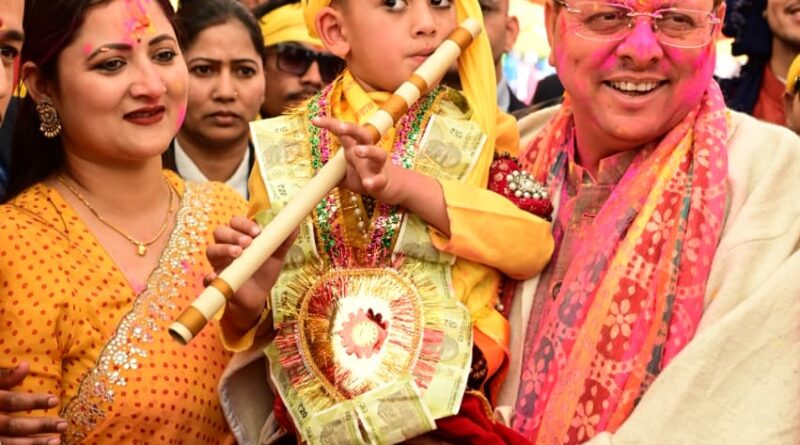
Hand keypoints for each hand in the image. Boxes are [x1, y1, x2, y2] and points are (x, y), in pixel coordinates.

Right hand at [0, 361, 65, 444]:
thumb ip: (4, 377)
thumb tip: (27, 365)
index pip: (12, 401)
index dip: (33, 401)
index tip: (56, 400)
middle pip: (14, 425)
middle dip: (40, 425)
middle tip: (64, 424)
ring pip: (10, 443)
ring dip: (34, 444)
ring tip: (57, 442)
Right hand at [206, 216, 297, 335]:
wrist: (258, 296)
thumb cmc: (264, 271)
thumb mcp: (276, 255)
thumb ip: (284, 240)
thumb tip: (296, 225)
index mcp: (240, 236)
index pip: (235, 222)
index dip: (243, 223)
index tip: (257, 231)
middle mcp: (226, 246)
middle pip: (220, 232)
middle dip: (232, 234)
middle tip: (247, 242)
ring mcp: (218, 262)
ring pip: (211, 250)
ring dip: (223, 249)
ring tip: (238, 253)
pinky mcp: (215, 280)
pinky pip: (207, 277)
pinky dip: (210, 276)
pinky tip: (216, 276)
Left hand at [312, 116, 451, 235]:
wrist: (394, 187)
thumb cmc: (368, 175)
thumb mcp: (347, 175)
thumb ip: (333, 173)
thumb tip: (316, 175)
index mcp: (355, 149)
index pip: (343, 132)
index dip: (330, 124)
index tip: (314, 120)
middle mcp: (367, 153)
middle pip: (363, 134)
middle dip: (350, 129)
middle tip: (338, 127)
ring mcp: (377, 166)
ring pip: (378, 153)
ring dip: (368, 151)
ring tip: (356, 151)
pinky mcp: (384, 181)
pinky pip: (380, 179)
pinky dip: (374, 181)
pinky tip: (368, 183)